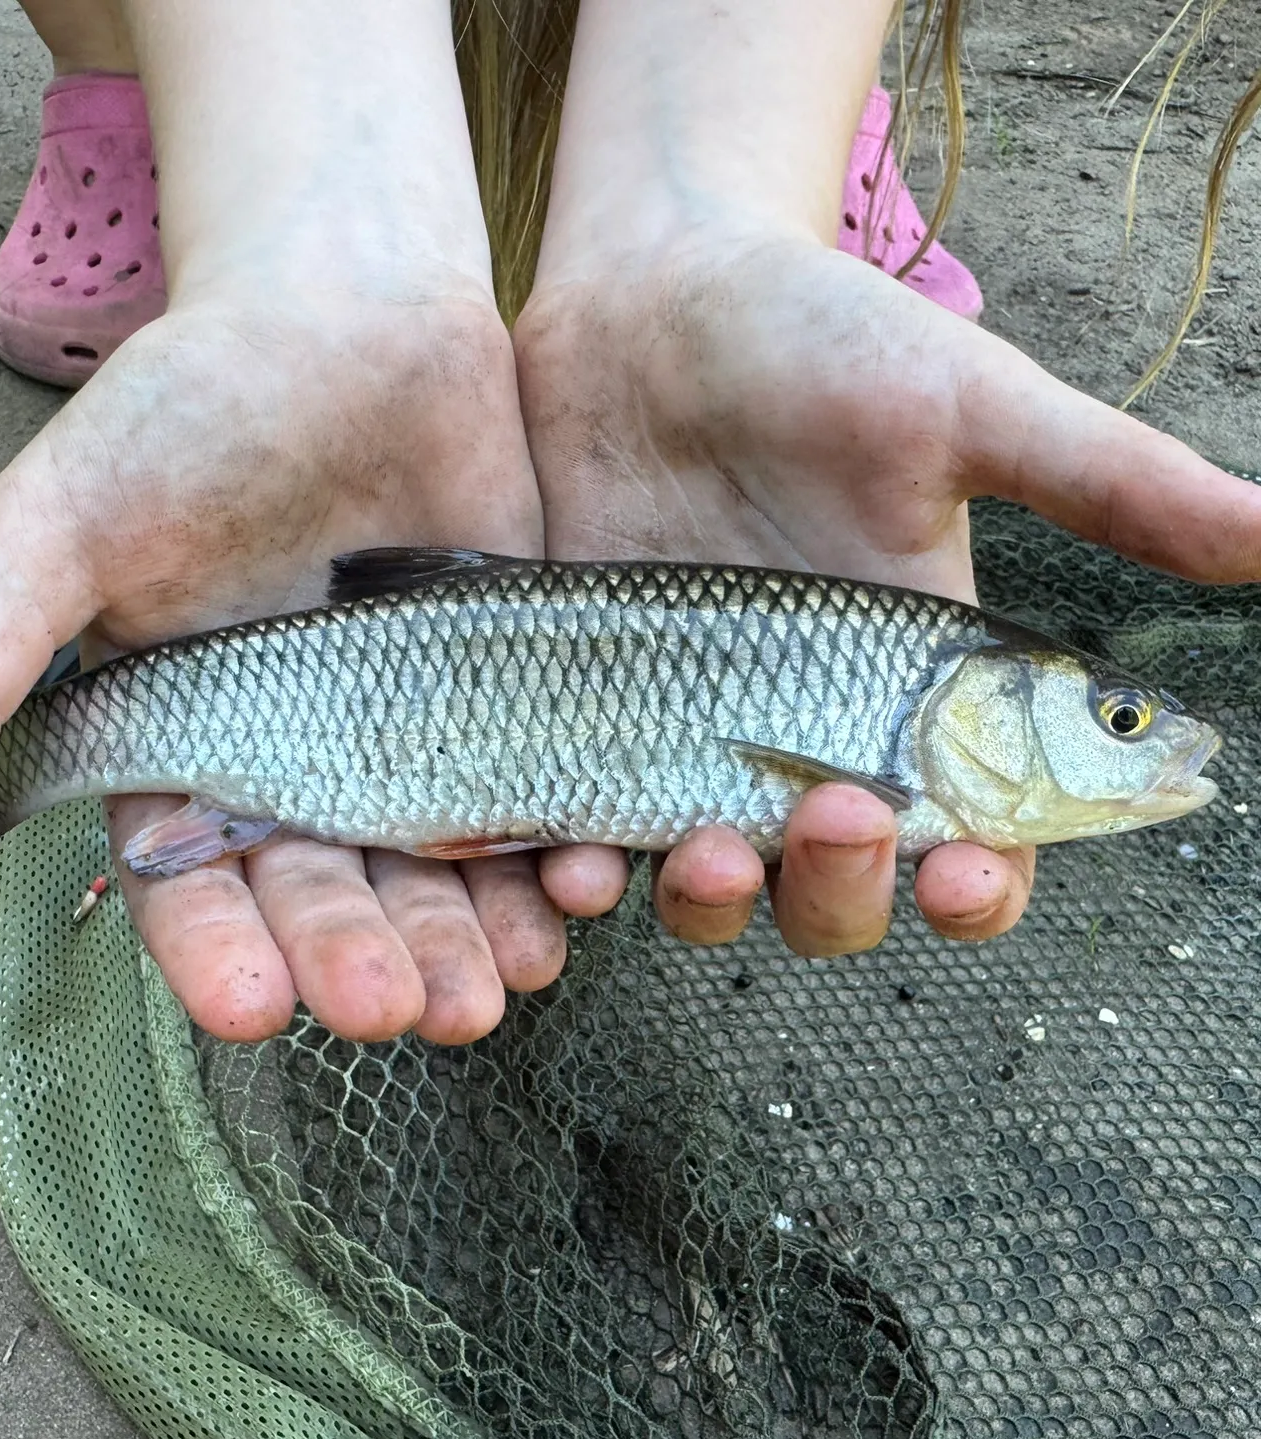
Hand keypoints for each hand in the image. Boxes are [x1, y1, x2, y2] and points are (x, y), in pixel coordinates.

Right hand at [0, 293, 595, 1044]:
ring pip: (440, 874)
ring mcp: (415, 743)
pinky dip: (555, 853)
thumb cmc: (191, 405)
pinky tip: (579, 887)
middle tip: (400, 1010)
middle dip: (361, 960)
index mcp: (189, 750)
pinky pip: (536, 798)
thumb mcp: (63, 522)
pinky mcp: (511, 705)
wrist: (352, 312)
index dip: (218, 953)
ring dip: (468, 940)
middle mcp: (303, 768)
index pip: (194, 884)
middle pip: (331, 898)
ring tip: (497, 988)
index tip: (255, 1009)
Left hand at [514, 231, 1260, 955]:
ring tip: (708, 853)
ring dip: (717, 905)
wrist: (653, 295)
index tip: (966, 877)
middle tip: (837, 820)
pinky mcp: (586, 714)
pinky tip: (572, 865)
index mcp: (914, 689)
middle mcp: (805, 734)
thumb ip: (1104, 483)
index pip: (971, 836)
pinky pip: (584, 833)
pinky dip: (582, 873)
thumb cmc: (818, 340)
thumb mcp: (966, 408)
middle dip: (844, 893)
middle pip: (839, 890)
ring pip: (716, 888)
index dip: (981, 886)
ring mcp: (687, 735)